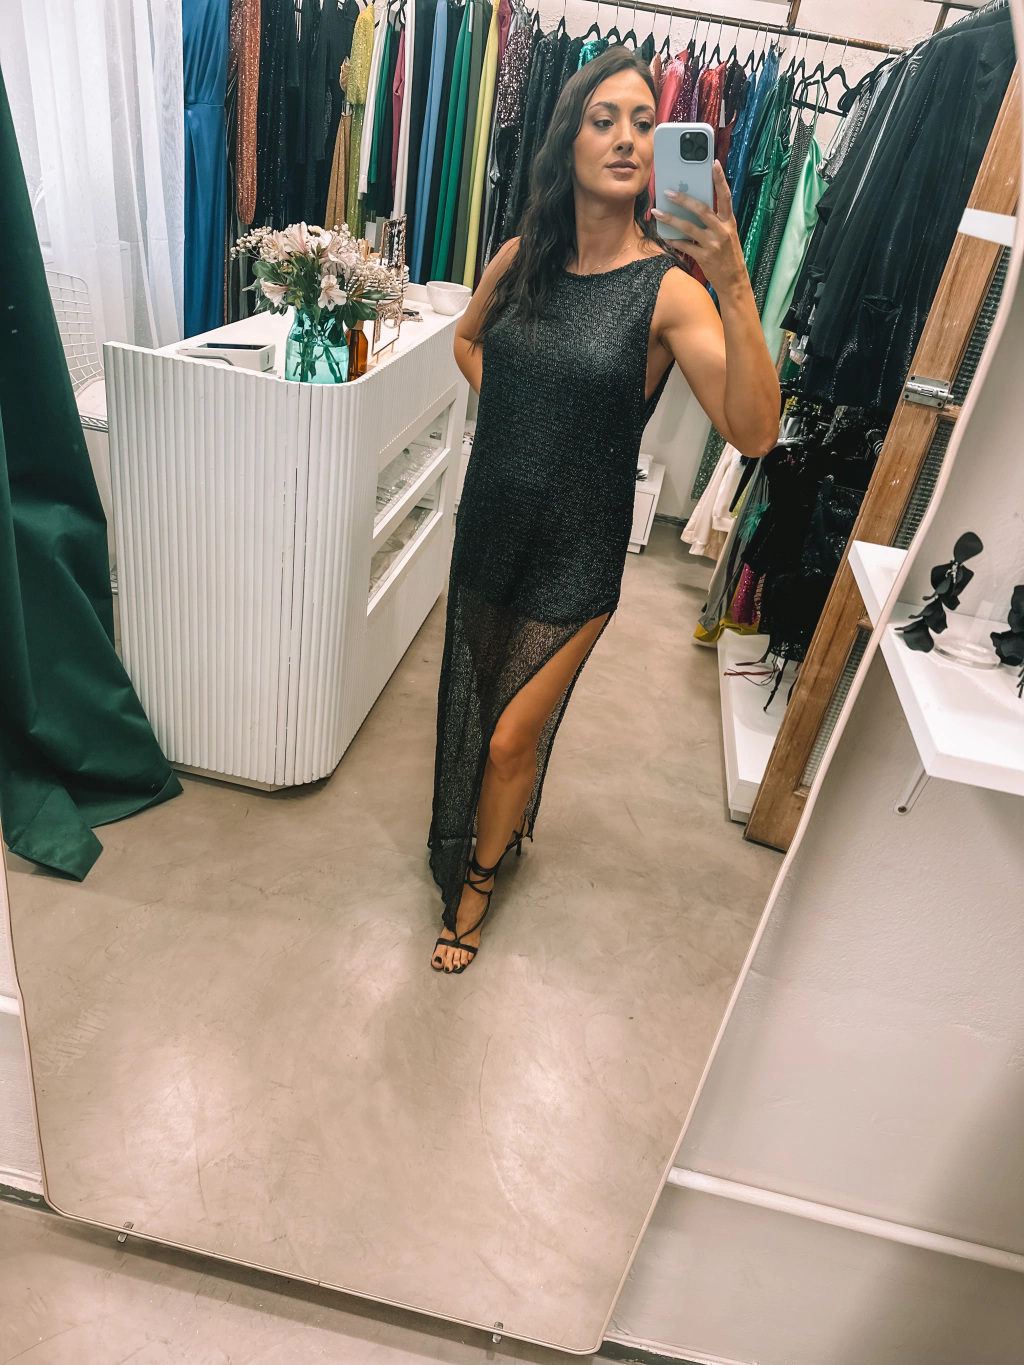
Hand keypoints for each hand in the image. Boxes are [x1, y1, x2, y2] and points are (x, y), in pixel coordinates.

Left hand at [652, 162, 748, 296]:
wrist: (734, 280)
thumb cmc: (728, 254)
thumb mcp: (727, 233)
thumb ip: (715, 220)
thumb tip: (694, 206)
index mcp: (729, 221)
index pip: (725, 196)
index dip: (720, 180)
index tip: (714, 164)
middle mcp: (722, 231)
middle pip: (702, 210)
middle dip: (683, 200)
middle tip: (668, 192)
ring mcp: (713, 244)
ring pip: (688, 228)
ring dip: (671, 219)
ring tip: (657, 212)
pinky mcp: (704, 257)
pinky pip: (684, 246)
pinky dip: (673, 240)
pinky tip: (664, 236)